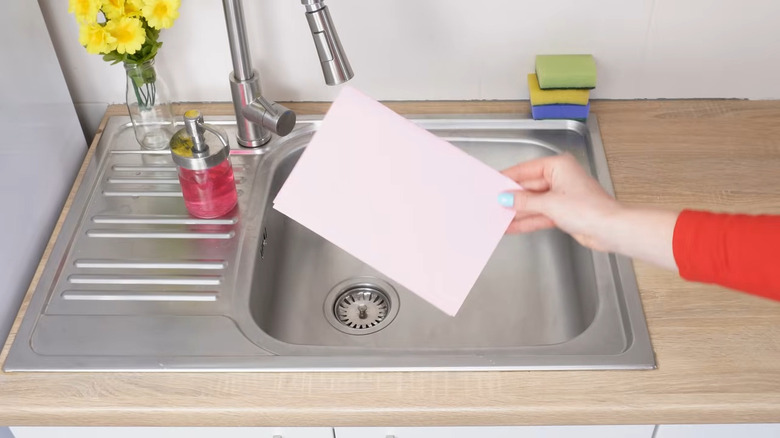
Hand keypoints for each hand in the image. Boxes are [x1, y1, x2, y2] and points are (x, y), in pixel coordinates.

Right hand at [499, 153, 678, 269]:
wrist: (610, 230)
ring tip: (497, 217)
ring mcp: (561, 196)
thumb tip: (505, 198)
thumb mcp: (549, 203)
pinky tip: (511, 226)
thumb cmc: (588, 209)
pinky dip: (526, 220)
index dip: (508, 178)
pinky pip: (539, 214)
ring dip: (516, 211)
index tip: (492, 183)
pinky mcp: (563, 212)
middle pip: (528, 187)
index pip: (526, 170)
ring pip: (532, 202)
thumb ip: (523, 201)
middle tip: (490, 203)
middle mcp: (559, 178)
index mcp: (558, 166)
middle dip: (511, 197)